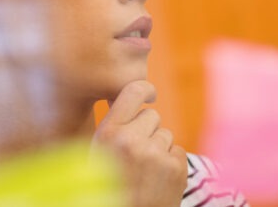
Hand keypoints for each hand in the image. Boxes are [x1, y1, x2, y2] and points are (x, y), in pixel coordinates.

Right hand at [93, 81, 187, 206]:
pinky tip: (158, 179)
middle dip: (148, 130)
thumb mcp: (98, 154)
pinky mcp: (176, 168)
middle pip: (152, 115)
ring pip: (166, 134)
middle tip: (137, 154)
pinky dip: (171, 163)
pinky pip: (178, 151)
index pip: (133, 91)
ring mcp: (155, 155)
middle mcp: (131, 141)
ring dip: (159, 148)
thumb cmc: (109, 187)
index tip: (149, 94)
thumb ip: (115, 128)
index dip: (144, 90)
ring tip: (146, 171)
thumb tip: (136, 96)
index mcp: (108, 134)